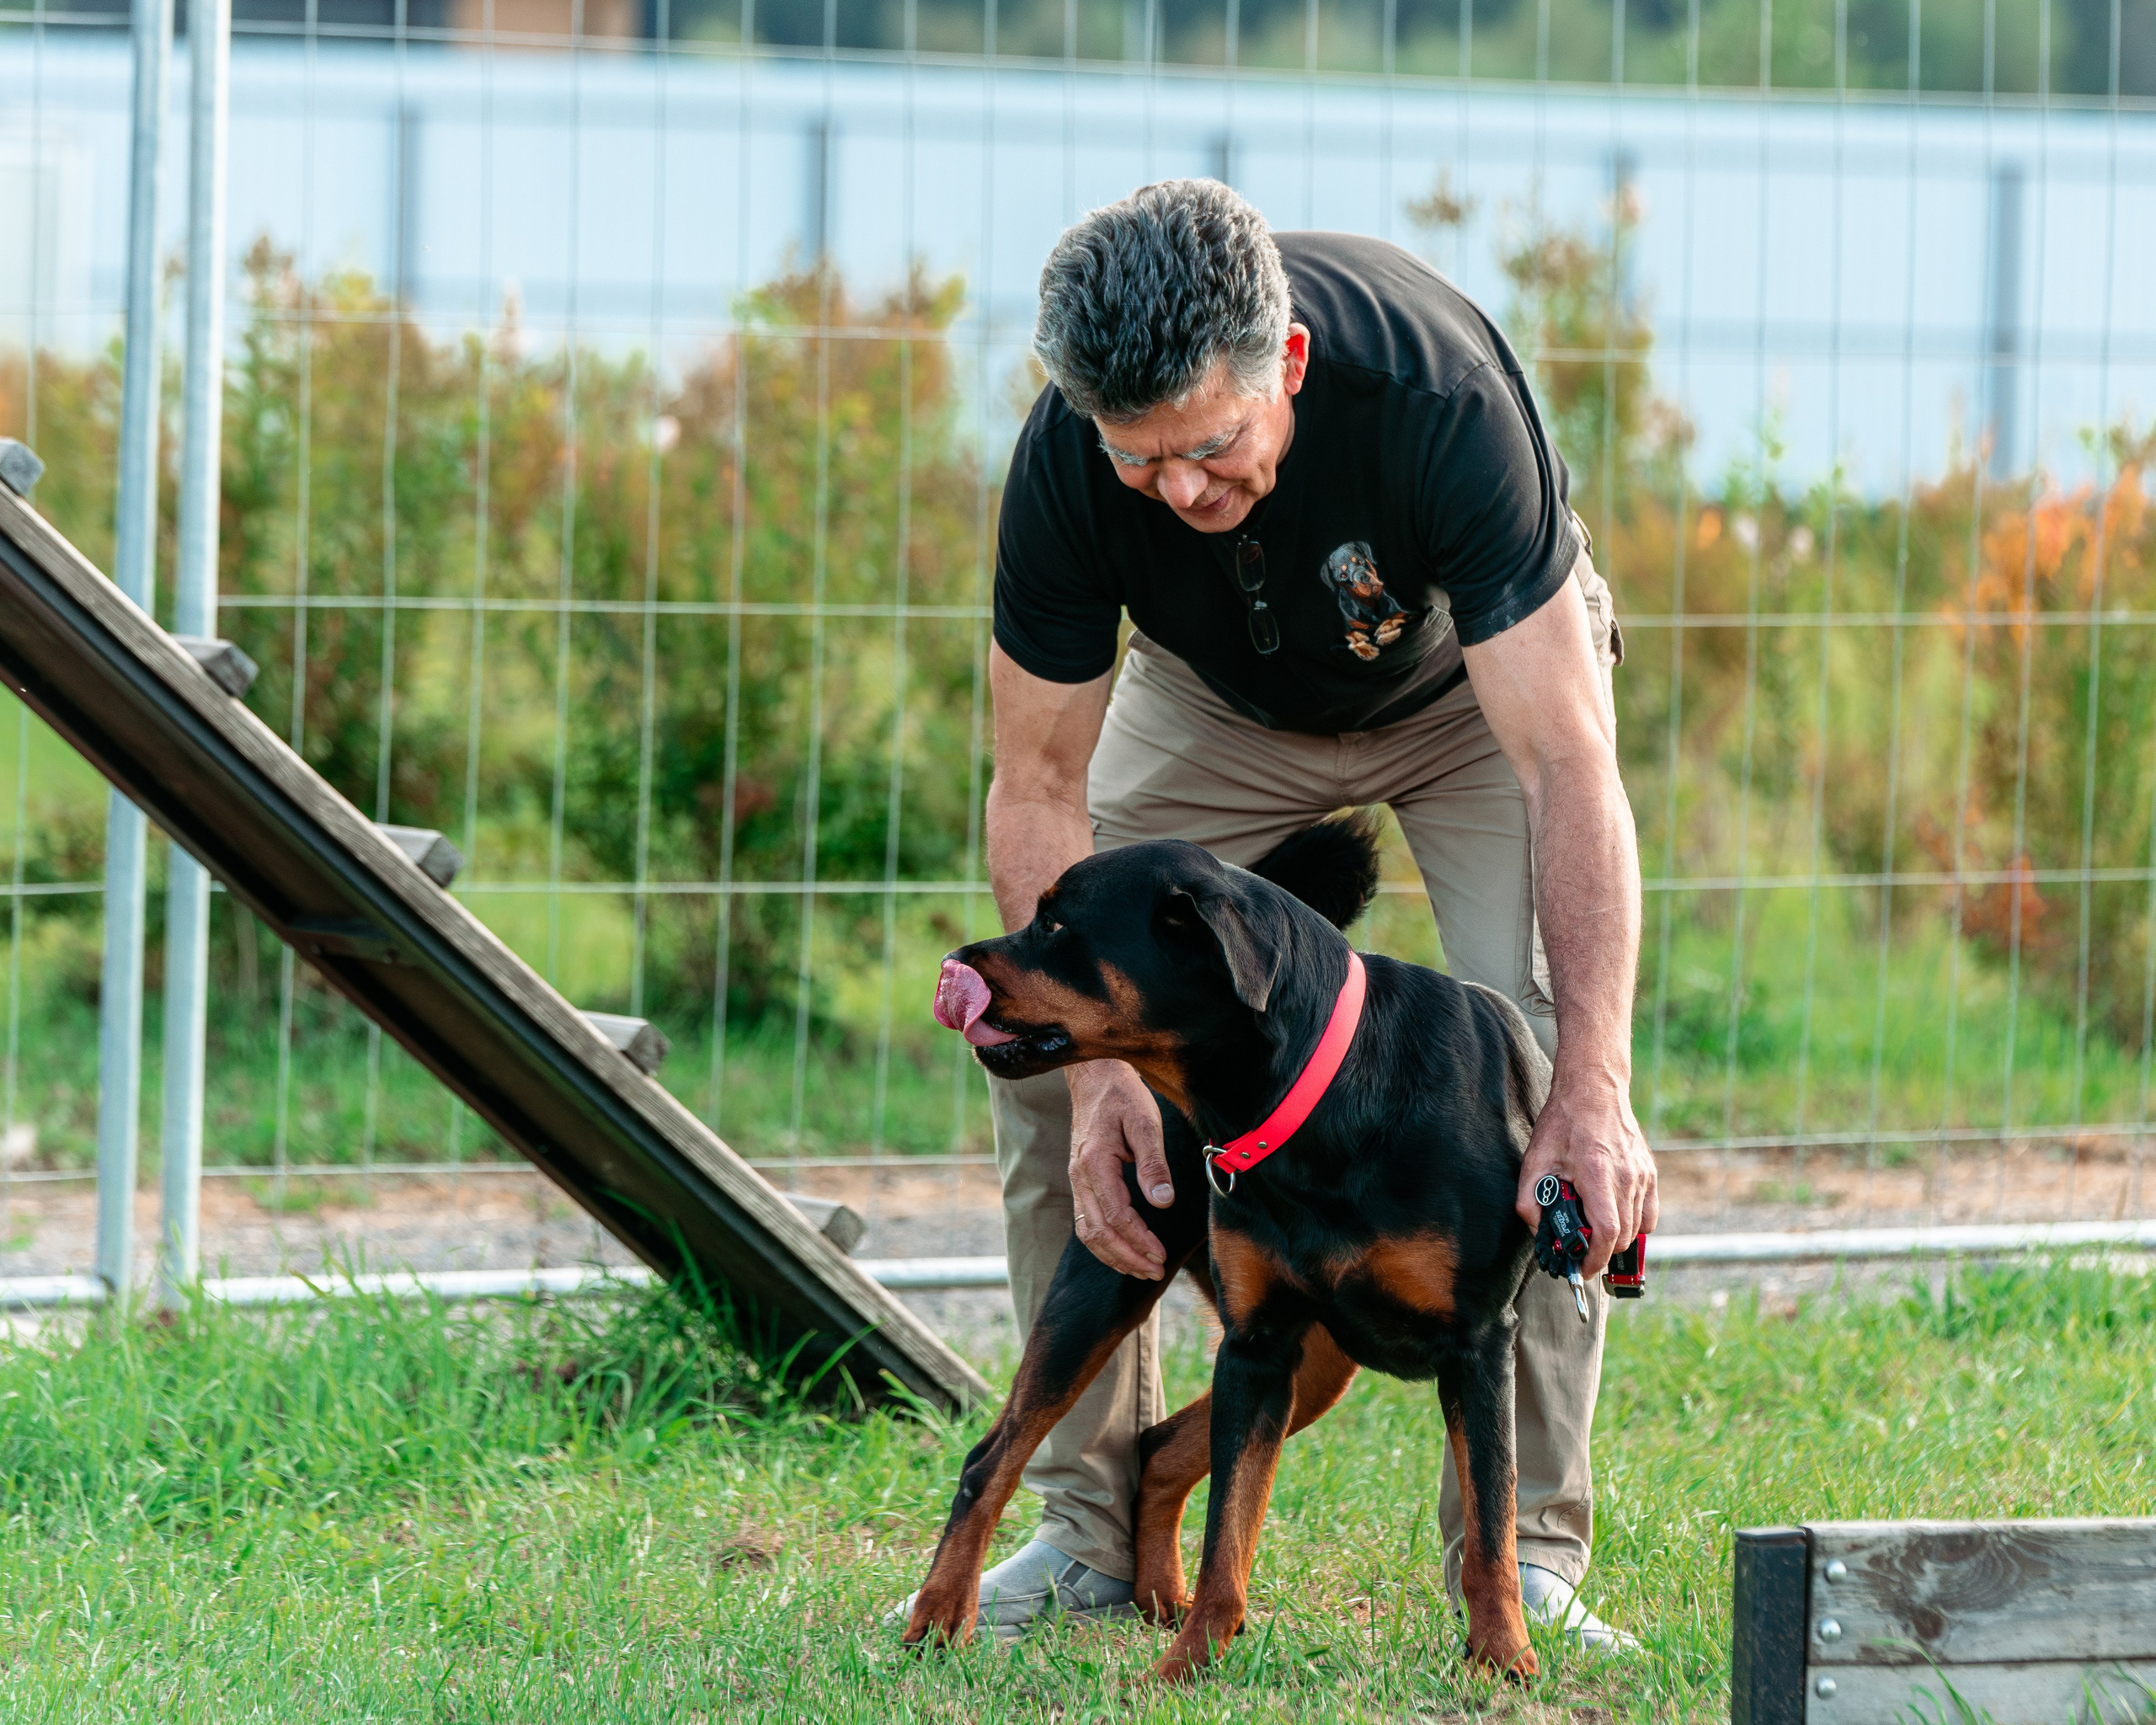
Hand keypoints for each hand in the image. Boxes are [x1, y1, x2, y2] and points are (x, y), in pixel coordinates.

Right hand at [1067, 1061, 1174, 1279]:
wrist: (1095, 1076)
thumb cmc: (1122, 1095)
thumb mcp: (1145, 1121)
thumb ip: (1153, 1162)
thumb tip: (1164, 1201)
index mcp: (1095, 1162)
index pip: (1116, 1215)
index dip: (1139, 1240)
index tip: (1162, 1255)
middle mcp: (1080, 1175)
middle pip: (1098, 1232)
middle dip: (1127, 1257)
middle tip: (1156, 1270)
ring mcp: (1076, 1179)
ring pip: (1087, 1231)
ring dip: (1114, 1256)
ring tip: (1141, 1269)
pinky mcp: (1080, 1179)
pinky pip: (1086, 1221)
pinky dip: (1103, 1243)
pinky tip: (1124, 1250)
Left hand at [1515, 1075, 1657, 1279]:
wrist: (1594, 1090)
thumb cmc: (1564, 1122)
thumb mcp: (1535, 1159)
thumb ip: (1528, 1198)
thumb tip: (1535, 1229)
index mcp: (1597, 1174)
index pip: (1607, 1231)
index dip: (1596, 1258)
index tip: (1583, 1268)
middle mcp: (1625, 1177)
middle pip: (1623, 1236)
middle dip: (1601, 1252)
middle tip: (1581, 1251)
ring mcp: (1642, 1175)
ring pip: (1638, 1227)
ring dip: (1616, 1238)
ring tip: (1594, 1232)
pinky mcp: (1649, 1173)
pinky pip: (1649, 1213)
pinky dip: (1635, 1224)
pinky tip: (1614, 1217)